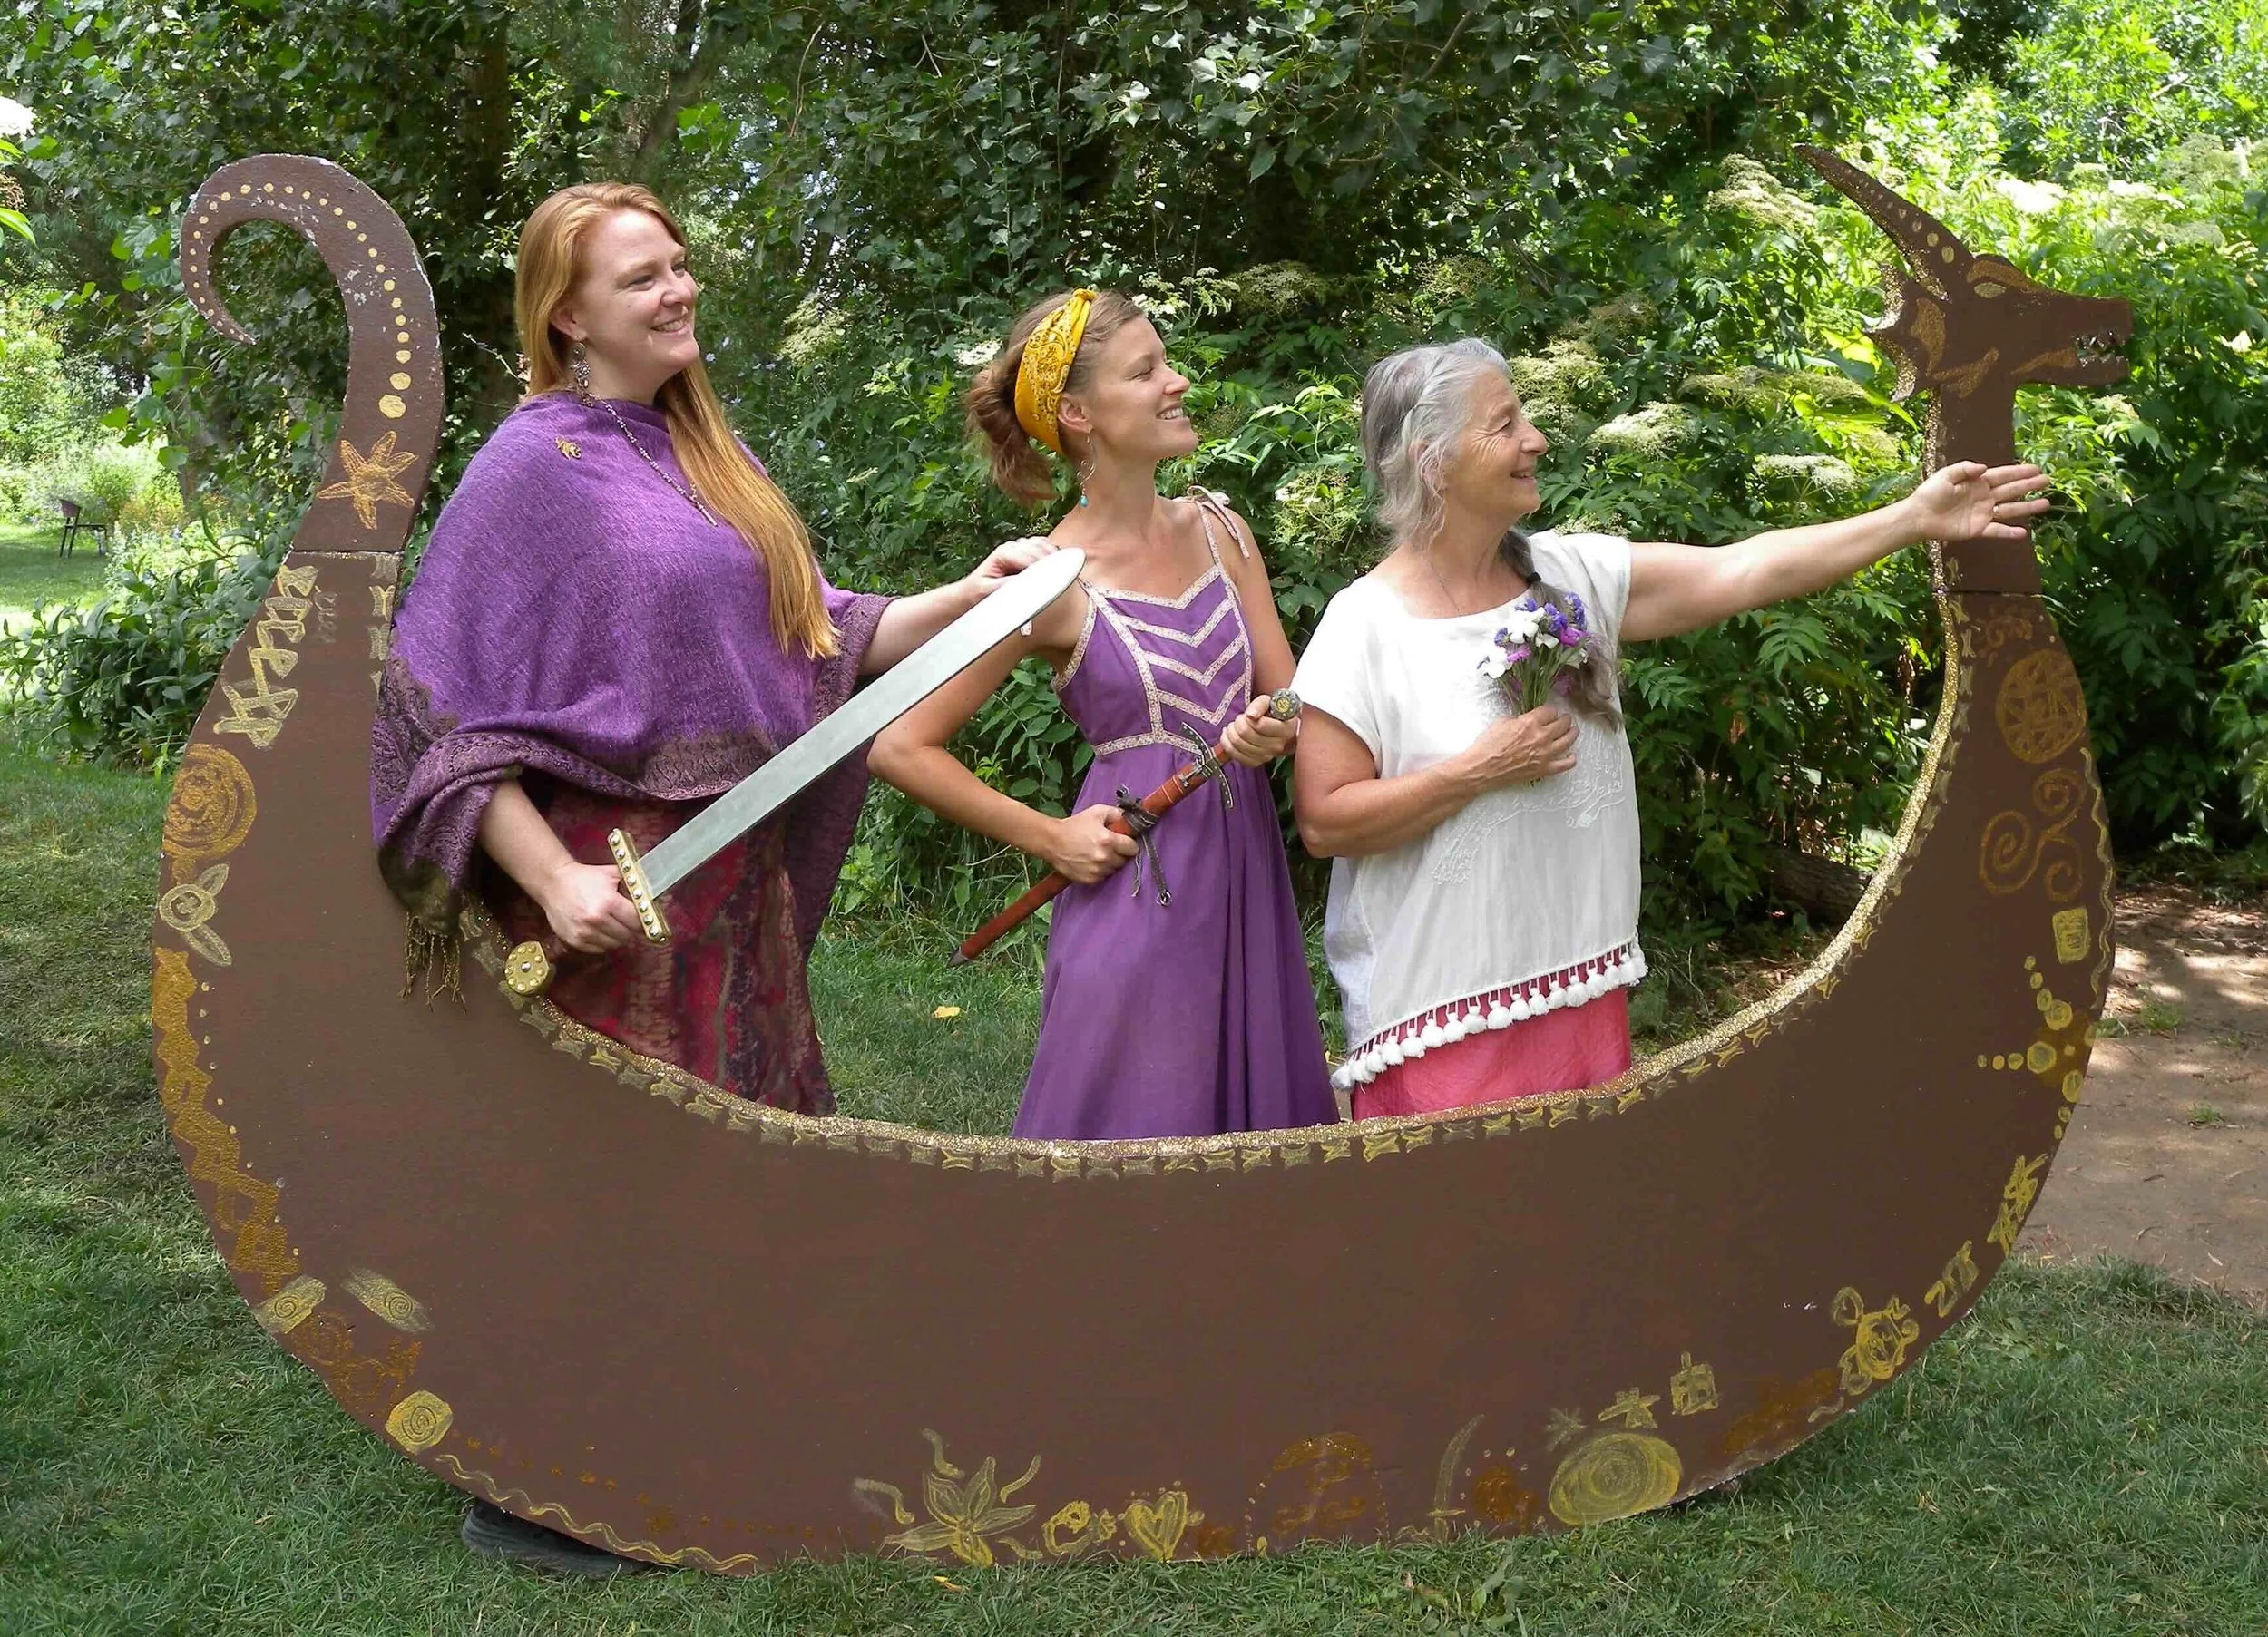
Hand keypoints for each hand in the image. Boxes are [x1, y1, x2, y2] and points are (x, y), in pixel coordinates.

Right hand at [535, 861, 644, 953]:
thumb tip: (654, 890)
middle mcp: (597, 919)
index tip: (647, 921)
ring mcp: (585, 932)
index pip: (638, 922)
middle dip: (632, 930)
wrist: (554, 883)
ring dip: (618, 937)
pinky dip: (603, 942)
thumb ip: (633, 882)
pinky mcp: (575, 941)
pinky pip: (599, 949)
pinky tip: (600, 930)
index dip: (644, 922)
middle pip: (628, 936)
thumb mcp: (611, 874)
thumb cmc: (584, 878)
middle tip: (629, 922)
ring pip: (615, 945)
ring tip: (613, 924)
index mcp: (609, 902)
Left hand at [962, 536, 1060, 600]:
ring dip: (1052, 554)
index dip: (1042, 568)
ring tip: (1062, 569)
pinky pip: (1041, 545)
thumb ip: (1007, 586)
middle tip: (1061, 578)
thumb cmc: (977, 592)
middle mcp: (1011, 547)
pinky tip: (1058, 562)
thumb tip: (1028, 583)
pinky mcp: (1022, 551)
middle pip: (1037, 548)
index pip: (1028, 557)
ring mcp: (1017, 547)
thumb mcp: (988, 591)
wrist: (970, 591)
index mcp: (1002, 554)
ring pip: (1041, 544)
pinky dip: (1051, 551)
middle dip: (1049, 562)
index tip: (1053, 580)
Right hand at [1044, 805, 1140, 882]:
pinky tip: (1091, 862)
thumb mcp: (1097, 812)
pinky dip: (1100, 871)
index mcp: (1108, 840)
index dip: (1129, 844)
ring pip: (1114, 870)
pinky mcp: (1089, 880)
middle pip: (1124, 860)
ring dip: (1110, 863)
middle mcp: (1104, 857)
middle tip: (1109, 847)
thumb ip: (1117, 814)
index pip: (1133, 848)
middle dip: (1119, 854)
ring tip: (1098, 854)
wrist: (1052, 841)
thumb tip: (1129, 820)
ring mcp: (1097, 870)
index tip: (1124, 842)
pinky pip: (1103, 877)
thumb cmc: (1075, 825)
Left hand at [1219, 693, 1297, 765]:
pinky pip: (1235, 755)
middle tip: (1239, 719)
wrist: (1273, 729)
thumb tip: (1250, 715)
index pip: (1261, 725)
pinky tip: (1228, 736)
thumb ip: (1260, 705)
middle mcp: (1278, 746)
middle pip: (1246, 734)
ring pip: (1239, 744)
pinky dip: (1227, 744)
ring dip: (1231, 732)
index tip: (1248, 714)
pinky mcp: (1255, 762)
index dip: (1248, 718)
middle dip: (1238, 723)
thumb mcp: (1268, 702)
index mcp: (1285, 729)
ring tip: (1234, 726)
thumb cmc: (1271, 714)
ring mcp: (1267, 756)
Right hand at [1457, 706, 1577, 793]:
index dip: (1550, 711)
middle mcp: (1541, 737)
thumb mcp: (1501, 722)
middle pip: (1563, 724)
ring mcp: (1545, 754)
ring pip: (1568, 740)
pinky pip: (1565, 764)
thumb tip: (1526, 721)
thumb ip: (1519, 719)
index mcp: (1530, 722)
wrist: (1482, 768)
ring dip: (1572, 733)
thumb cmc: (1487, 745)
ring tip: (1573, 731)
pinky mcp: (1544, 769)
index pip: (1550, 711)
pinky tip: (1571, 755)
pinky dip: (1571, 759)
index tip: (1549, 713)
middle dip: (1565, 719)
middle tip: (1565, 719)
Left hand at [1904, 461, 2050, 543]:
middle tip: (2046, 481)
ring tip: (2045, 504)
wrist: (1918, 517)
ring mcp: (1982, 514)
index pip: (2003, 475)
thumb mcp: (1945, 475)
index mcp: (1977, 482)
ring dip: (2027, 507)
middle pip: (2011, 490)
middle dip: (2028, 486)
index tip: (2036, 469)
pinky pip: (1997, 531)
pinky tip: (2023, 532)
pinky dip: (2009, 533)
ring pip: (2010, 510)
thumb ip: (1965, 469)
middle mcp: (1984, 497)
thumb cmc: (1929, 494)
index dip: (2019, 472)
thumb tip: (1984, 468)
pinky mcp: (1977, 529)